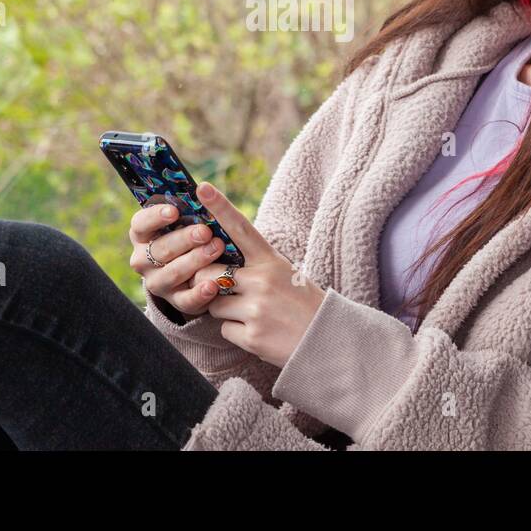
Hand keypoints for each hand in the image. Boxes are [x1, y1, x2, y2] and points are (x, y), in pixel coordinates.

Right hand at [128, 193, 227, 318]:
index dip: (155, 217)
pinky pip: (185, 300)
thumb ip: (191, 209)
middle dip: (183, 239)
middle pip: (159, 249)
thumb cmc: (192, 237)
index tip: (174, 211)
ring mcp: (158, 282)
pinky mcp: (175, 302)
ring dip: (194, 261)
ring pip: (172, 273)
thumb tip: (205, 188)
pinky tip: (213, 285)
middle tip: (205, 231)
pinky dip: (199, 293)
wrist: (199, 271)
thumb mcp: (188, 222)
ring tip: (216, 249)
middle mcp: (144, 260)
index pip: (140, 224)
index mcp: (143, 235)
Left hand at [192, 182, 327, 368]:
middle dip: (208, 282)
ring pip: (213, 304)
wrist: (328, 342)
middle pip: (210, 273)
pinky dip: (236, 331)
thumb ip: (254, 266)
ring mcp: (256, 309)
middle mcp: (262, 281)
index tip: (202, 188)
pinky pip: (224, 329)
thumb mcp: (285, 274)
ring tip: (252, 313)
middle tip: (224, 289)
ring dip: (224, 310)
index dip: (220, 207)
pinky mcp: (252, 336)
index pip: (241, 229)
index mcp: (271, 260)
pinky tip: (258, 332)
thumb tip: (217, 263)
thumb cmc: (303, 304)